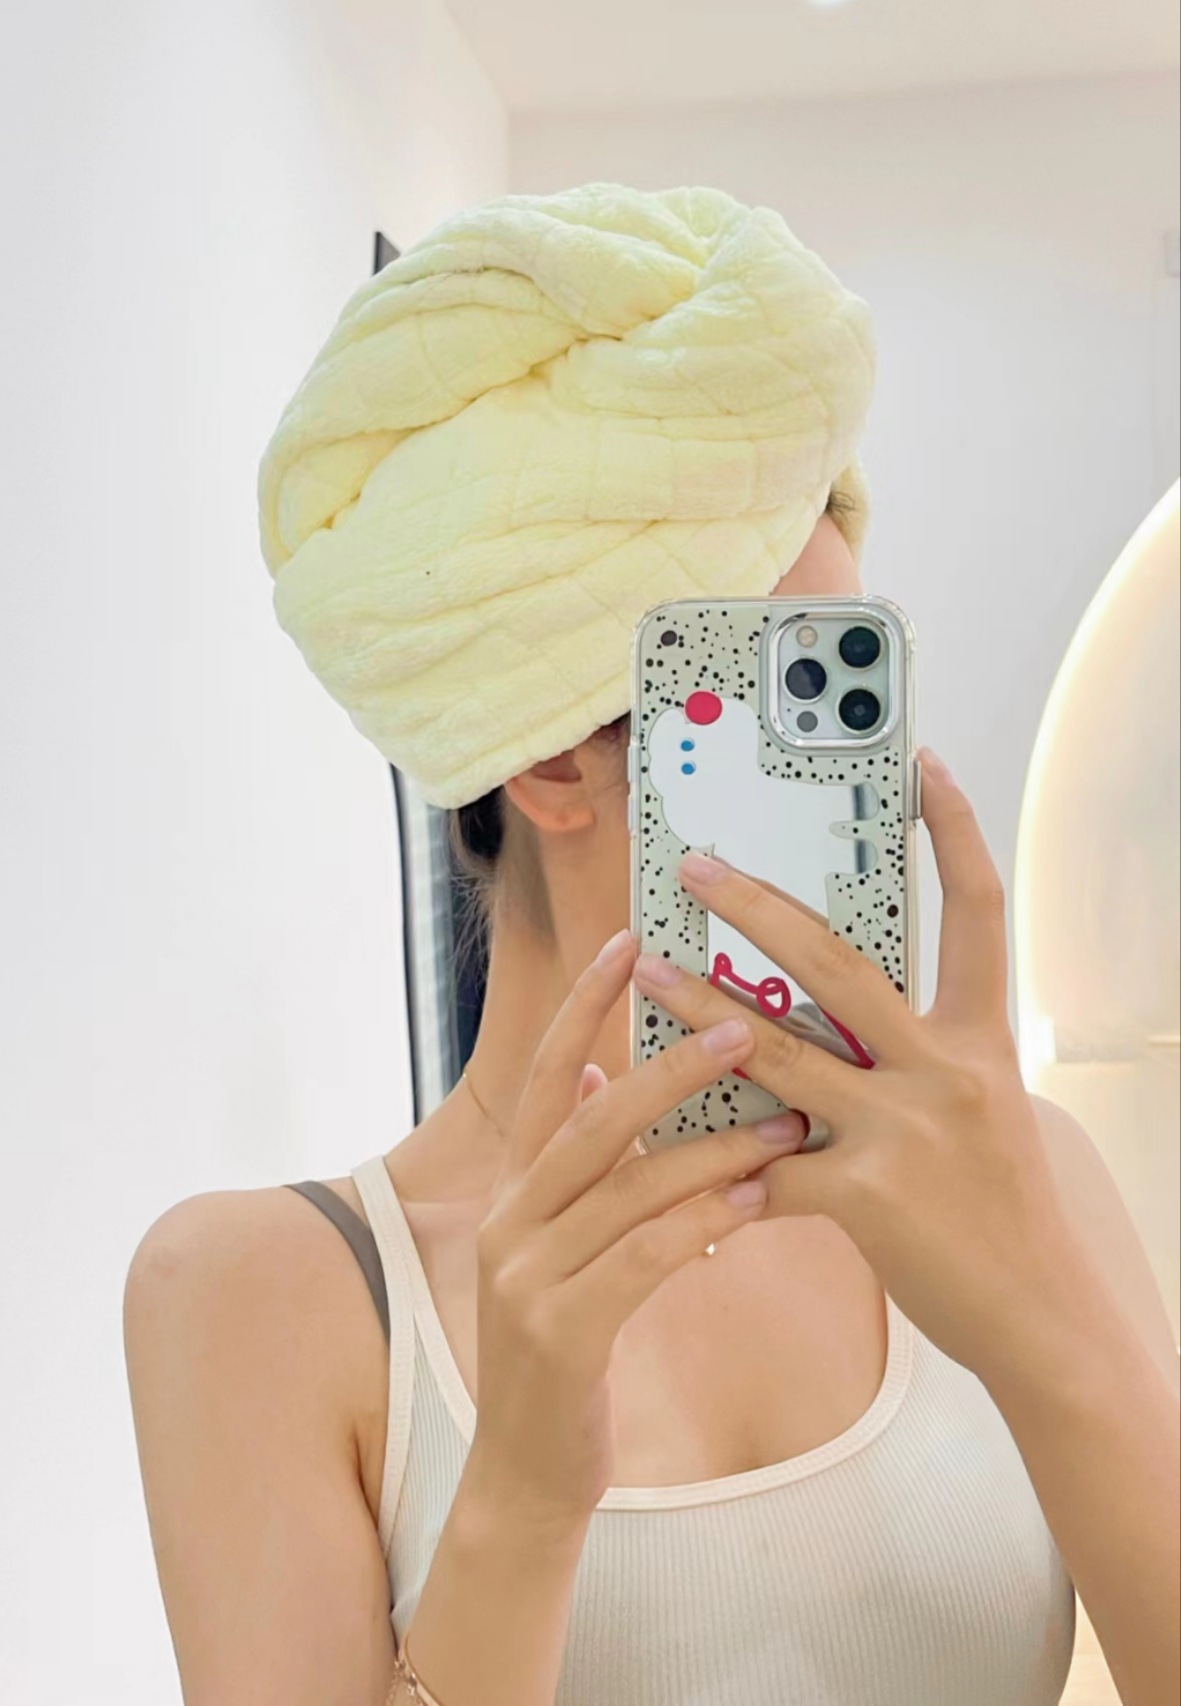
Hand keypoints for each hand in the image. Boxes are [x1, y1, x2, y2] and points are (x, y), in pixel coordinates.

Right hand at [463, 930, 807, 1533]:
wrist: (528, 1473)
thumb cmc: (567, 1347)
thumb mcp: (561, 1244)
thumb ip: (574, 1164)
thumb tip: (591, 1069)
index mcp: (513, 1189)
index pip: (543, 1073)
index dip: (582, 1004)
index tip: (627, 939)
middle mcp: (508, 1219)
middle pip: (589, 1116)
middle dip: (667, 1062)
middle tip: (742, 1021)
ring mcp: (525, 1276)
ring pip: (627, 1185)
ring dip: (714, 1145)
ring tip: (788, 1116)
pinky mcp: (560, 1334)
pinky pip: (643, 1258)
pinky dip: (702, 1221)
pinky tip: (759, 1199)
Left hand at [632, 747, 1093, 1390]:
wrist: (1041, 1317)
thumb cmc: (1001, 1206)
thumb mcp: (981, 1107)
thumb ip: (915, 1055)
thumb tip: (828, 1012)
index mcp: (979, 1038)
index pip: (978, 910)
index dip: (955, 832)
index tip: (924, 766)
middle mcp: (945, 1069)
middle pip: (841, 964)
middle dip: (760, 908)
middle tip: (699, 865)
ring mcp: (906, 1131)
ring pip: (780, 1054)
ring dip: (703, 1012)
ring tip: (649, 974)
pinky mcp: (869, 1199)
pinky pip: (770, 1172)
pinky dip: (721, 1171)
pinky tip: (677, 1165)